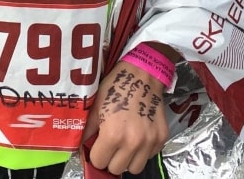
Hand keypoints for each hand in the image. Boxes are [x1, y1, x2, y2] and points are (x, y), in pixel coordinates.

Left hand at [81, 61, 168, 175]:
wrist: (143, 74)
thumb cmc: (115, 86)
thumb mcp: (95, 106)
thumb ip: (87, 131)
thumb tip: (81, 149)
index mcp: (113, 134)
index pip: (99, 162)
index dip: (95, 153)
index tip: (97, 145)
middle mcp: (133, 143)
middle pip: (116, 169)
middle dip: (110, 158)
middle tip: (110, 144)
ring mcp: (150, 142)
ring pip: (135, 168)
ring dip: (127, 159)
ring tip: (124, 143)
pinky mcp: (162, 138)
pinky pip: (149, 156)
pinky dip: (142, 151)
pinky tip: (138, 134)